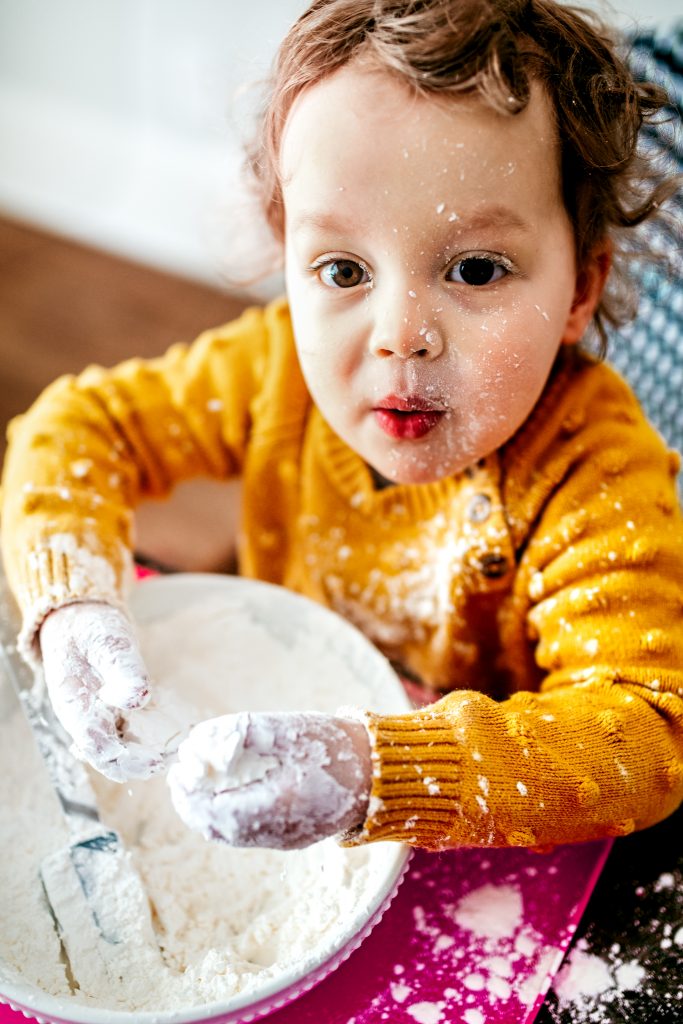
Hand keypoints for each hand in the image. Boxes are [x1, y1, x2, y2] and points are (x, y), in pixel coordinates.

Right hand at [39, 601, 163, 781]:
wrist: (77, 620)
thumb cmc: (89, 630)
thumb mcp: (108, 642)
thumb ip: (123, 669)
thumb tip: (136, 699)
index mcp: (75, 707)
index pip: (98, 748)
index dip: (127, 760)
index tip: (157, 760)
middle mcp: (84, 719)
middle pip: (109, 758)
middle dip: (140, 764)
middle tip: (174, 758)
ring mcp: (97, 716)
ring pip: (119, 749)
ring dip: (145, 755)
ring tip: (176, 751)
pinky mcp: (111, 711)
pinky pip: (126, 734)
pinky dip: (146, 739)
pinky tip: (170, 737)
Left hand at [167, 711, 372, 849]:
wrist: (377, 773)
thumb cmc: (333, 746)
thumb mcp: (287, 730)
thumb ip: (242, 735)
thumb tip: (200, 741)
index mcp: (277, 805)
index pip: (216, 810)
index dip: (190, 794)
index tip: (177, 771)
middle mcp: (277, 830)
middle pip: (218, 829)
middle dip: (191, 805)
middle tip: (177, 778)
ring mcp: (285, 839)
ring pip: (230, 835)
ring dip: (205, 812)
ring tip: (192, 786)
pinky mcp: (291, 837)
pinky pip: (246, 834)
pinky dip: (225, 817)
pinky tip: (221, 794)